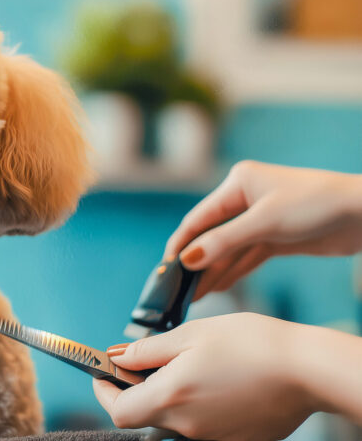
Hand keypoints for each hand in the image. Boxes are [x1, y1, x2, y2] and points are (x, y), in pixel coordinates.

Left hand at [93, 313, 328, 440]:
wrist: (307, 370)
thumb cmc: (250, 344)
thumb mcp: (190, 335)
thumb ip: (147, 350)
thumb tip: (116, 357)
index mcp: (171, 398)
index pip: (119, 412)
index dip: (105, 392)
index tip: (103, 373)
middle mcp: (188, 427)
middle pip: (144, 416)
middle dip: (136, 390)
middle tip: (143, 362)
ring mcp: (212, 438)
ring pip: (173, 421)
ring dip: (167, 396)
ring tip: (185, 365)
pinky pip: (201, 426)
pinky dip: (195, 405)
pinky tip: (213, 381)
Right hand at [163, 161, 361, 298]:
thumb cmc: (316, 205)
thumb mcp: (264, 223)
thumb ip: (223, 242)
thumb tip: (187, 260)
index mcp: (238, 183)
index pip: (198, 219)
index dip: (180, 245)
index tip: (164, 270)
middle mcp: (246, 199)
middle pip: (211, 236)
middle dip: (195, 263)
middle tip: (175, 290)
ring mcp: (261, 219)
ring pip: (228, 250)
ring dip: (212, 272)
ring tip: (191, 297)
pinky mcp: (277, 237)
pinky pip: (247, 257)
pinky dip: (233, 273)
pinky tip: (217, 289)